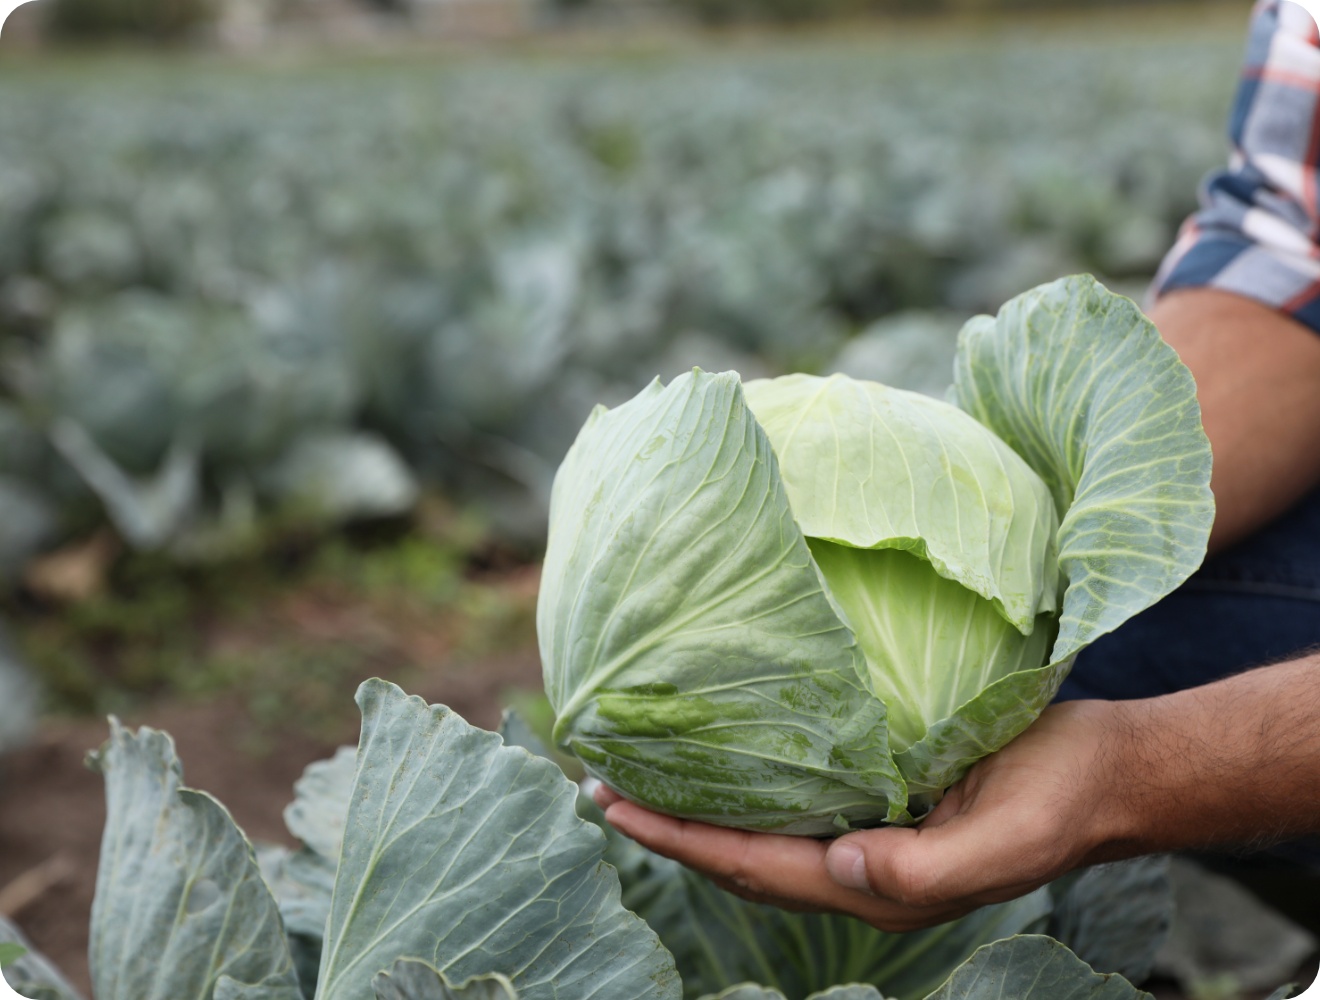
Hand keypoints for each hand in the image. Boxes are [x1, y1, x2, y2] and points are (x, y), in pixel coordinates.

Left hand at [594, 699, 1136, 930]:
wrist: (1106, 772)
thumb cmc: (1061, 799)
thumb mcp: (1006, 840)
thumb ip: (924, 870)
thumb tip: (841, 867)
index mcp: (878, 884)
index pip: (753, 867)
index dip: (680, 841)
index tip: (614, 805)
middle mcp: (859, 866)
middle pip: (739, 857)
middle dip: (668, 828)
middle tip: (598, 785)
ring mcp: (868, 834)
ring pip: (760, 830)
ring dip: (697, 808)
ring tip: (637, 774)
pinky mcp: (881, 796)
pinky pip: (795, 797)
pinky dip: (746, 783)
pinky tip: (721, 756)